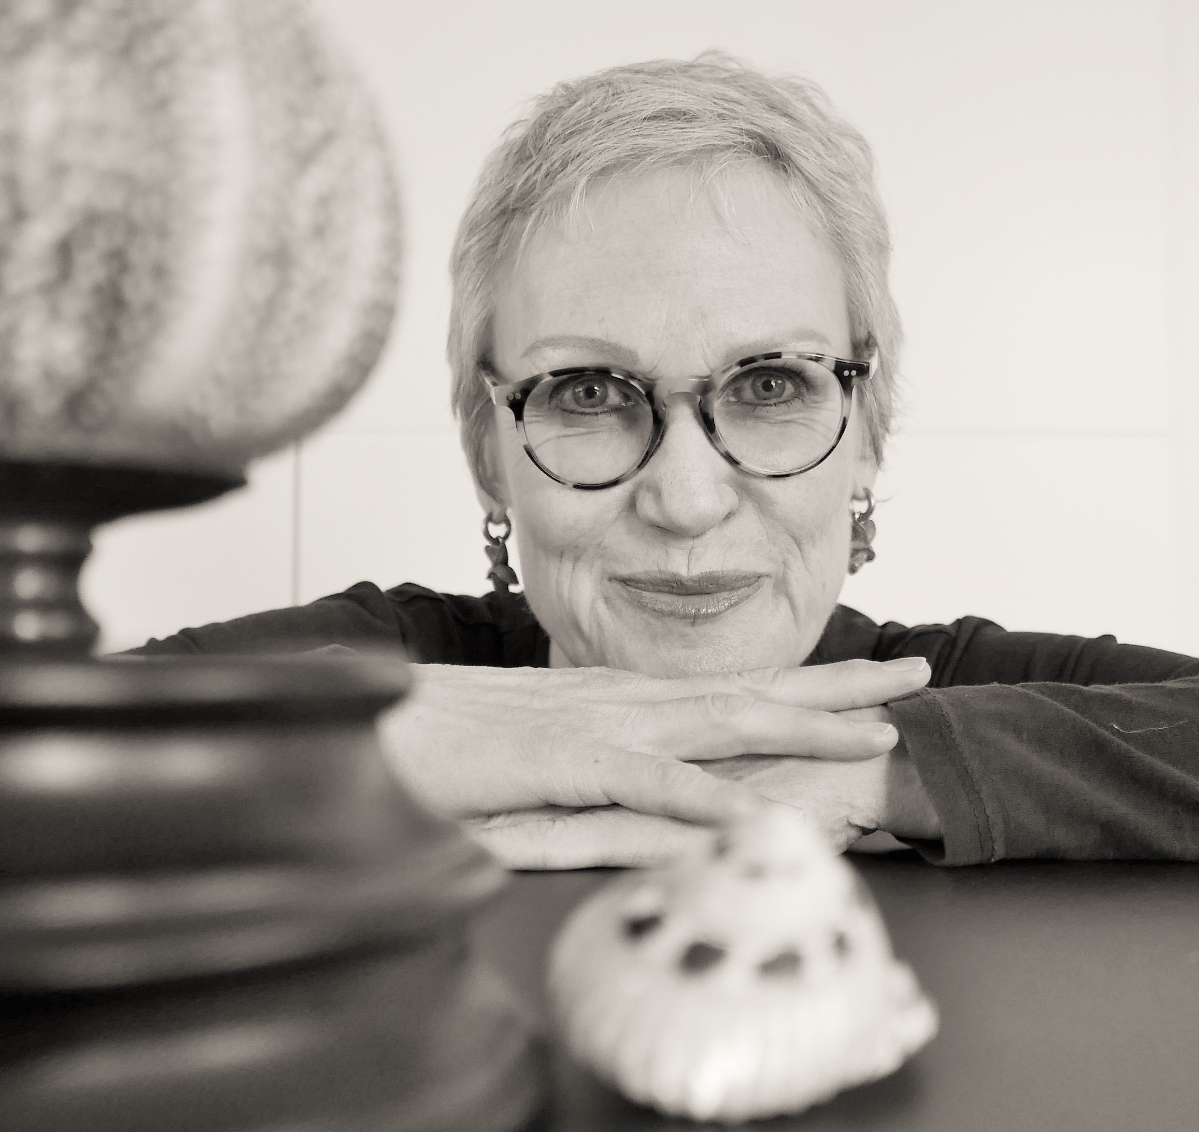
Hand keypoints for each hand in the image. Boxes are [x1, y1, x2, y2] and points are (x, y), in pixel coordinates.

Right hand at [377, 658, 930, 863]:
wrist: (373, 724)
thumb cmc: (453, 741)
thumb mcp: (546, 748)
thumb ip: (604, 759)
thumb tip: (656, 774)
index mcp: (624, 698)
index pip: (732, 687)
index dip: (808, 683)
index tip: (872, 682)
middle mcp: (624, 700)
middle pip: (750, 690)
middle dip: (839, 682)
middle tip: (916, 673)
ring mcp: (595, 725)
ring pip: (717, 723)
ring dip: (800, 725)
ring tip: (877, 732)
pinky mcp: (557, 762)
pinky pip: (644, 782)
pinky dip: (703, 799)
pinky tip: (755, 816)